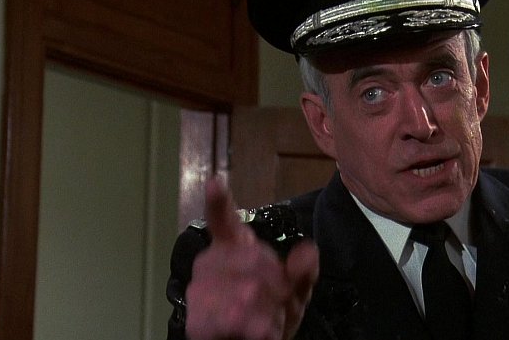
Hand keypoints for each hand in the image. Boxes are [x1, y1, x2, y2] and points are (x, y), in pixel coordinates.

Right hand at [185, 176, 318, 339]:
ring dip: (271, 313)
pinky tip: (262, 331)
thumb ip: (302, 270)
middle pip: (256, 262)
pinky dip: (261, 329)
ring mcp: (201, 290)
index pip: (223, 220)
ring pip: (249, 294)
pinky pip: (240, 320)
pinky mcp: (199, 320)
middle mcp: (210, 263)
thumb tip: (309, 249)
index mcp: (232, 247)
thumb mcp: (293, 290)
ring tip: (270, 321)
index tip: (215, 183)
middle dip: (279, 287)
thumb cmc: (268, 312)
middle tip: (281, 302)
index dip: (219, 201)